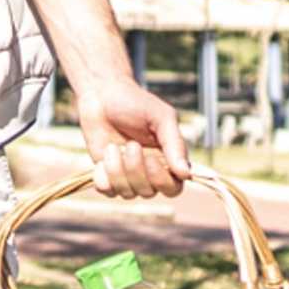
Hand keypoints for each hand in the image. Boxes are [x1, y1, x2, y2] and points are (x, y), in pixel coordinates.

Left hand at [77, 77, 192, 200]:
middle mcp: (149, 172)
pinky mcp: (106, 174)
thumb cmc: (135, 103)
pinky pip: (107, 190)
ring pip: (127, 193)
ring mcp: (127, 175)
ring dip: (117, 171)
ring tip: (113, 147)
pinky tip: (104, 155)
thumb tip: (186, 174)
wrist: (101, 95)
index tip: (151, 160)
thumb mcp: (161, 117)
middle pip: (149, 192)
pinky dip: (103, 176)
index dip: (162, 180)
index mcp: (168, 160)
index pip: (173, 188)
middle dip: (137, 171)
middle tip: (131, 145)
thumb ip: (175, 144)